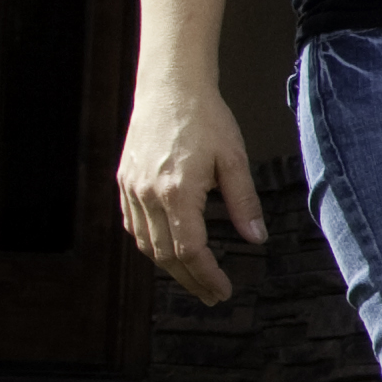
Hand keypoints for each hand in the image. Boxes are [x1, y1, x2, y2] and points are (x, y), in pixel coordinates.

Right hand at [119, 79, 269, 306]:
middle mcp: (148, 194)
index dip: (206, 276)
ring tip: (193, 278)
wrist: (170, 87)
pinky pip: (133, 224)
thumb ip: (245, 202)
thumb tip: (257, 238)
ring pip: (145, 243)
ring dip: (168, 267)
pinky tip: (166, 250)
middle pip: (164, 255)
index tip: (222, 291)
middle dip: (189, 280)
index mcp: (177, 192)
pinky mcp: (124, 181)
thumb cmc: (206, 118)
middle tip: (211, 295)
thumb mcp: (235, 159)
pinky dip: (149, 243)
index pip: (190, 251)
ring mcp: (131, 189)